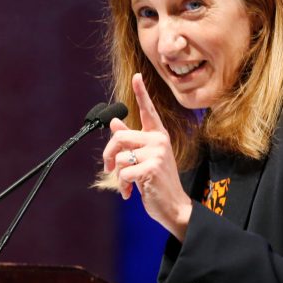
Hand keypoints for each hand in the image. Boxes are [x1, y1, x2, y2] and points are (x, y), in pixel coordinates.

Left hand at [102, 73, 192, 240]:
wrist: (173, 206)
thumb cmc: (158, 182)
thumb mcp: (145, 158)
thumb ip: (131, 141)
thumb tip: (115, 122)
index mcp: (158, 136)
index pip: (148, 110)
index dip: (141, 93)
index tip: (137, 76)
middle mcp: (159, 140)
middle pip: (119, 136)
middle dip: (109, 154)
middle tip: (109, 167)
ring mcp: (156, 153)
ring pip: (120, 156)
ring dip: (118, 174)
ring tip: (127, 185)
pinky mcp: (151, 168)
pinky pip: (123, 172)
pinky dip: (122, 185)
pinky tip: (130, 193)